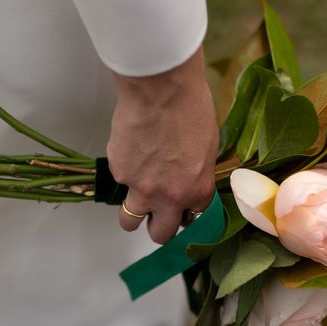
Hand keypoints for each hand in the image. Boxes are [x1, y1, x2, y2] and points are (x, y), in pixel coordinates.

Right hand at [107, 46, 217, 243]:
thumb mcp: (208, 146)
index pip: (193, 220)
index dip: (185, 213)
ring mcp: (140, 188)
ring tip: (135, 190)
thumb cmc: (190, 108)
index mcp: (197, 191)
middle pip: (160, 234)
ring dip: (132, 214)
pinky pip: (120, 180)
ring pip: (130, 220)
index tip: (180, 209)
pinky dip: (124, 169)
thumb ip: (197, 173)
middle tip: (155, 214)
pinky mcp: (119, 173)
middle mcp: (169, 198)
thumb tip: (187, 178)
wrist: (160, 90)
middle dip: (157, 228)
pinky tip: (132, 146)